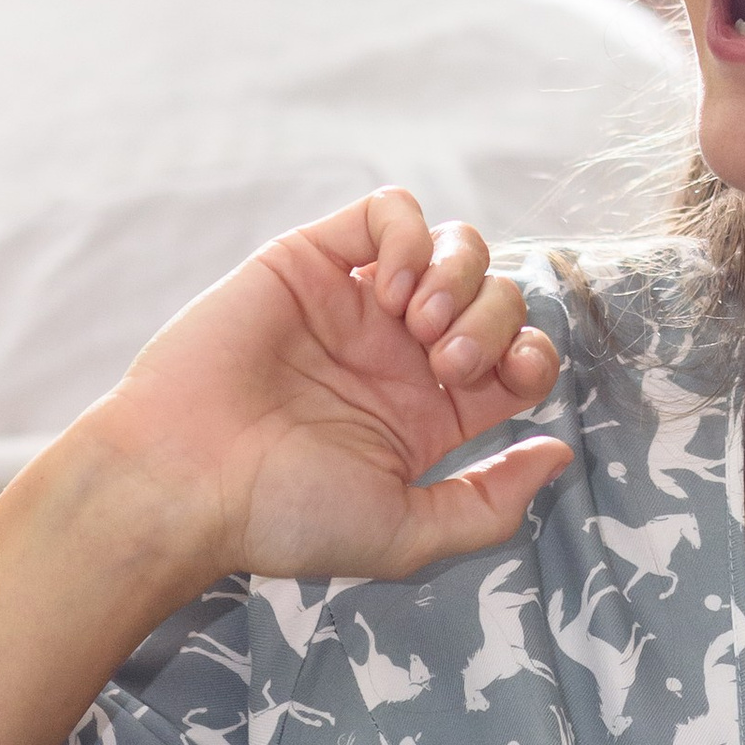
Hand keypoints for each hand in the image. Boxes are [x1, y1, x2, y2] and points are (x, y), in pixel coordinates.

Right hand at [87, 190, 567, 599]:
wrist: (183, 478)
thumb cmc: (280, 516)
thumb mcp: (405, 534)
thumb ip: (489, 504)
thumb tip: (561, 455)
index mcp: (426, 414)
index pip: (517, 359)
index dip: (532, 356)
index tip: (508, 380)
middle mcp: (397, 354)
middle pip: (498, 298)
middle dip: (493, 319)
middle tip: (442, 360)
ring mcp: (356, 304)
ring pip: (456, 245)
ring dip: (462, 273)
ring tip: (418, 321)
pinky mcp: (312, 260)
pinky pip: (387, 211)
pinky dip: (410, 233)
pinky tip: (390, 284)